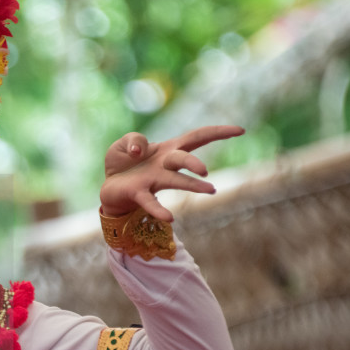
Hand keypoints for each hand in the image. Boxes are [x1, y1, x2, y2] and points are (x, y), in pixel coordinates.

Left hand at [99, 125, 243, 221]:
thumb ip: (134, 139)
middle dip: (194, 162)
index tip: (240, 131)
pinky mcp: (138, 193)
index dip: (218, 132)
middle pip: (184, 158)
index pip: (197, 137)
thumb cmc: (123, 162)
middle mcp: (165, 165)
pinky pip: (150, 201)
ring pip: (175, 181)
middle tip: (205, 171)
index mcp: (168, 149)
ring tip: (210, 191)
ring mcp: (153, 180)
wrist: (109, 184)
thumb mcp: (125, 143)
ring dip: (191, 185)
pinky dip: (159, 209)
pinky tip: (169, 218)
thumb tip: (140, 150)